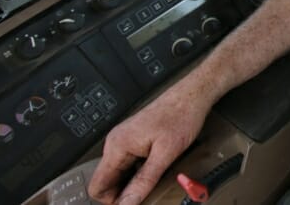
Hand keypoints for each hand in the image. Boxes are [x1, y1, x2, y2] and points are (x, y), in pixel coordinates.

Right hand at [87, 81, 211, 203]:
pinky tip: (157, 168)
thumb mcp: (165, 154)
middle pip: (107, 181)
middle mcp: (116, 142)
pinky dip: (139, 171)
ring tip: (156, 177)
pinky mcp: (134, 139)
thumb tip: (127, 203)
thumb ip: (144, 180)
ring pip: (119, 173)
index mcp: (117, 145)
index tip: (132, 203)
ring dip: (133, 182)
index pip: (97, 186)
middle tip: (149, 192)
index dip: (112, 200)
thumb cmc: (181, 116)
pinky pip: (129, 164)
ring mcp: (124, 140)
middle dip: (125, 191)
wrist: (192, 96)